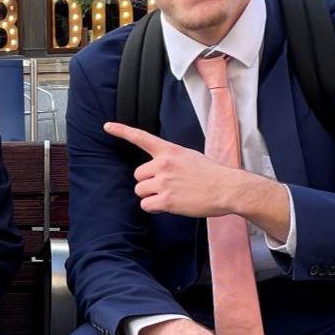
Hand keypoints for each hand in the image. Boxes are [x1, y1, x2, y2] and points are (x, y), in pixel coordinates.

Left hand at [105, 123, 288, 231]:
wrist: (227, 188)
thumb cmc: (212, 174)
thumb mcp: (189, 157)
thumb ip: (170, 160)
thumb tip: (159, 170)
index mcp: (169, 150)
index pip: (141, 138)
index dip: (122, 131)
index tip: (107, 126)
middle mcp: (163, 164)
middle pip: (138, 175)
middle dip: (148, 183)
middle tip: (167, 186)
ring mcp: (163, 182)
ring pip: (140, 191)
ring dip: (151, 196)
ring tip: (171, 196)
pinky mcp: (166, 200)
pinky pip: (146, 206)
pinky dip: (155, 208)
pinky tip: (171, 205)